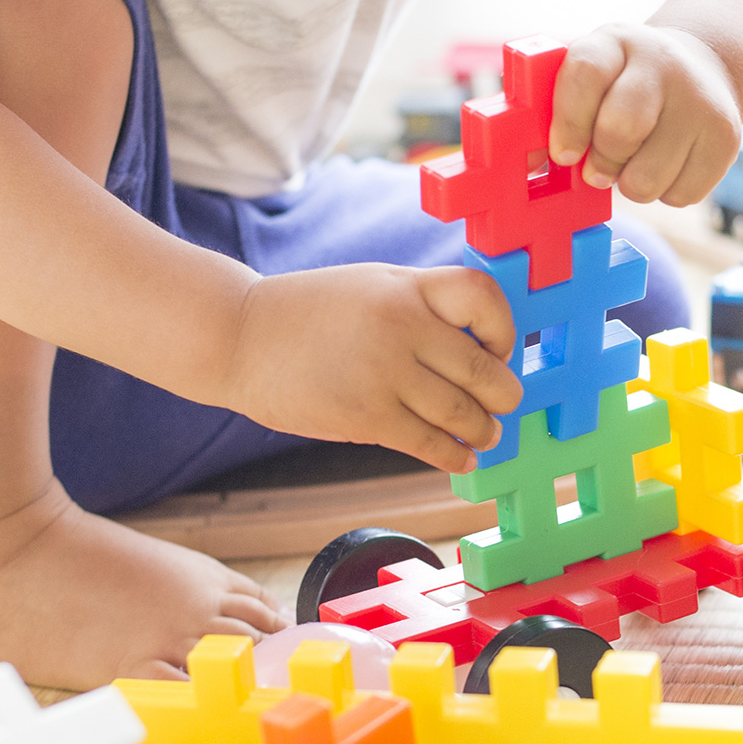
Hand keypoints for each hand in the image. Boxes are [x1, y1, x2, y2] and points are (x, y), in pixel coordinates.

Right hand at [225, 264, 521, 473]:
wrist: (238, 336)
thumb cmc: (310, 312)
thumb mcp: (372, 285)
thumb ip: (421, 306)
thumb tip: (478, 347)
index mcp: (406, 286)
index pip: (483, 297)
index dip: (503, 328)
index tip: (497, 349)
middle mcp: (403, 325)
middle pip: (482, 368)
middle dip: (502, 395)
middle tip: (503, 406)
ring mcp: (385, 372)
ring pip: (462, 412)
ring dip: (483, 431)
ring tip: (485, 435)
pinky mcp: (367, 415)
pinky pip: (429, 443)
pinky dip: (453, 455)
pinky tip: (460, 458)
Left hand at [546, 23, 742, 205]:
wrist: (702, 70)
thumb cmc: (623, 86)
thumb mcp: (592, 76)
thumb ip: (557, 108)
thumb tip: (532, 164)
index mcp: (616, 40)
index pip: (585, 74)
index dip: (567, 123)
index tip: (562, 155)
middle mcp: (664, 62)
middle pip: (620, 131)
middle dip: (600, 162)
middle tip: (598, 168)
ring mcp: (701, 100)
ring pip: (647, 179)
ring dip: (631, 184)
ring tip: (636, 161)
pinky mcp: (727, 138)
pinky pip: (680, 196)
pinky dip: (666, 192)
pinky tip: (668, 164)